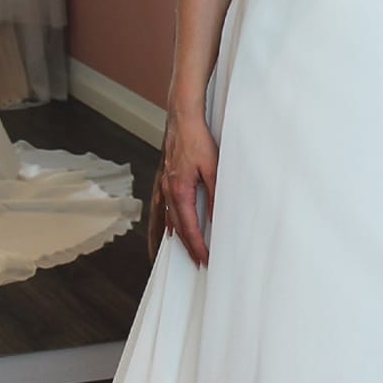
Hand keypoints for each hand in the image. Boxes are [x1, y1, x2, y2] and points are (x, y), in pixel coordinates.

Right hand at [161, 109, 218, 266]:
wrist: (183, 119)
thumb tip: (217, 217)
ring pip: (170, 219)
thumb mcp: (213, 169)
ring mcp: (165, 185)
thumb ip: (214, 195)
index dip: (197, 245)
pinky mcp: (167, 179)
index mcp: (180, 191)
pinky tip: (171, 229)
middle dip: (189, 246)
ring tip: (188, 251)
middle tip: (199, 262)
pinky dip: (170, 222)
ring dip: (179, 237)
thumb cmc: (197, 140)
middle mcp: (169, 191)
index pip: (188, 227)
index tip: (205, 259)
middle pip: (177, 227)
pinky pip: (166, 208)